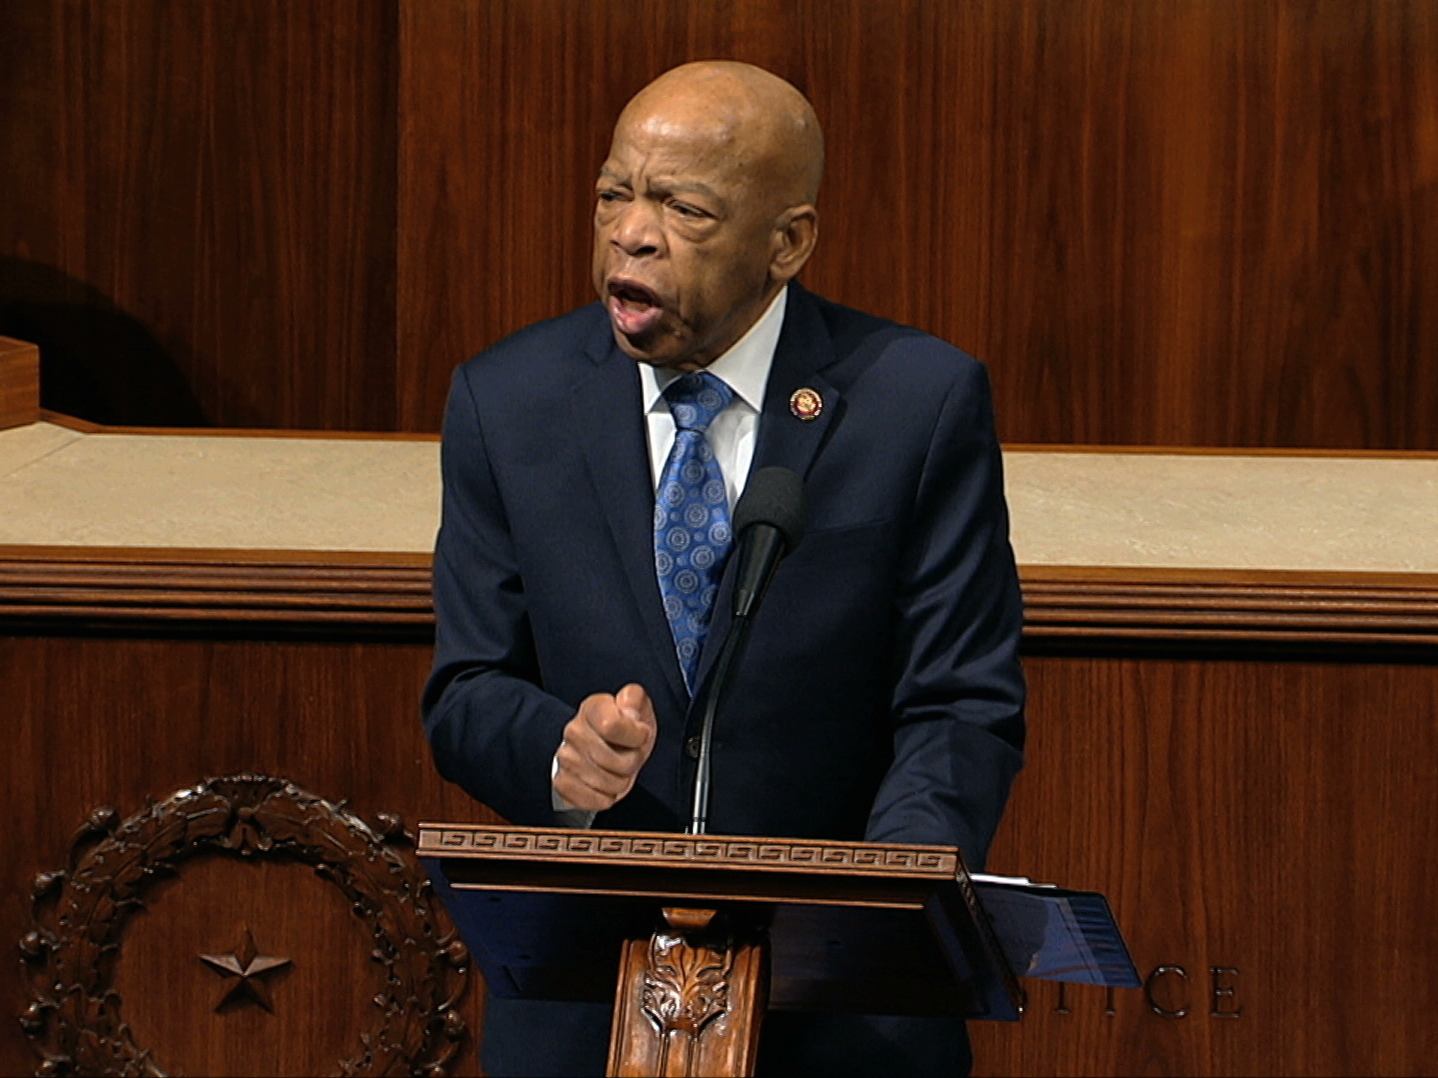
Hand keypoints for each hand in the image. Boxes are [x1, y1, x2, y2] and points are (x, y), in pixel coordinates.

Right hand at [553, 683, 656, 811]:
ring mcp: (565, 758)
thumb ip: (634, 699)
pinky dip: (606, 797)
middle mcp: (574, 731)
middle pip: (616, 761)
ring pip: (607, 783)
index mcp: (592, 708)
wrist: (607, 748)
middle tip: (629, 754)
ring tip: (618, 769)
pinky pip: (593, 799)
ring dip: (620, 781)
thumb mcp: (638, 707)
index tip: (640, 734)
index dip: (636, 735)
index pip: (612, 726)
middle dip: (632, 762)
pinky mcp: (562, 782)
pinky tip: (606, 784)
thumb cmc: (626, 729)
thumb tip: (628, 711)